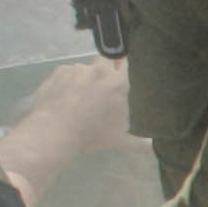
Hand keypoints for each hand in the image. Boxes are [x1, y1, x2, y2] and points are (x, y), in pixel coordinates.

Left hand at [0, 56, 135, 206]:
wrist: (55, 130)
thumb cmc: (92, 133)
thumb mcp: (119, 140)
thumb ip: (138, 143)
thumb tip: (152, 148)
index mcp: (118, 83)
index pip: (125, 62)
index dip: (122, 64)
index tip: (119, 71)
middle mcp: (100, 70)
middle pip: (105, 58)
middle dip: (104, 66)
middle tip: (100, 83)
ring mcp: (78, 69)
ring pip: (84, 68)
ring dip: (84, 78)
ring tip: (77, 96)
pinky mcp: (60, 71)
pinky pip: (67, 73)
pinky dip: (67, 82)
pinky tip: (63, 97)